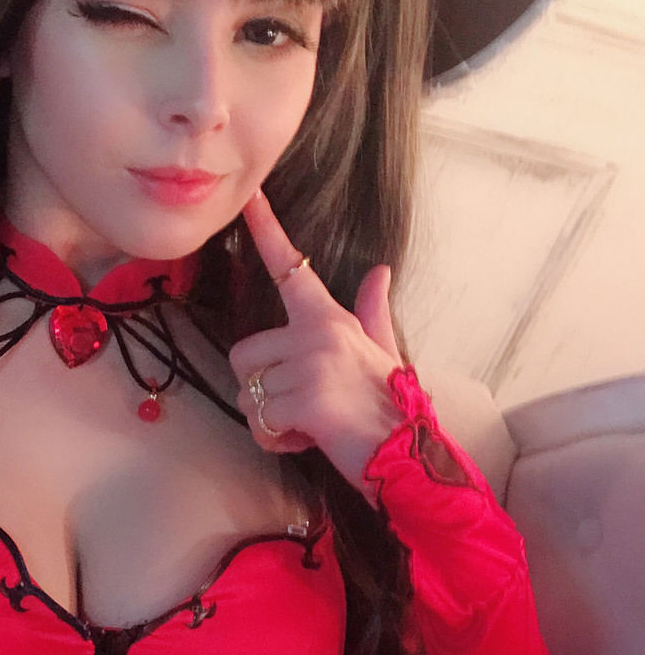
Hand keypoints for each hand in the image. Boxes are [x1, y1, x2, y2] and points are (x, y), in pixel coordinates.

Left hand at [228, 190, 402, 494]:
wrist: (410, 457)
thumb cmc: (392, 408)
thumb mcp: (383, 352)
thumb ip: (372, 311)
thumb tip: (380, 272)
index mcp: (331, 319)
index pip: (292, 268)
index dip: (266, 229)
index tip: (248, 197)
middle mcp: (319, 333)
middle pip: (243, 355)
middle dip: (261, 391)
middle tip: (304, 407)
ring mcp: (314, 364)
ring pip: (248, 393)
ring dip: (269, 420)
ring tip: (311, 425)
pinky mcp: (308, 398)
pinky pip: (261, 421)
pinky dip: (276, 441)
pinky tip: (310, 440)